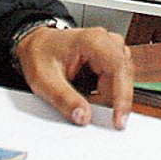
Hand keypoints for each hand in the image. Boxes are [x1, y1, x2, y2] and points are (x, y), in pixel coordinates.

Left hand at [16, 26, 133, 128]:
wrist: (37, 45)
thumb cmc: (40, 54)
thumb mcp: (44, 80)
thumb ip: (64, 99)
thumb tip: (83, 117)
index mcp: (92, 40)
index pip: (117, 67)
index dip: (121, 95)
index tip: (118, 119)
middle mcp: (107, 41)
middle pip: (123, 76)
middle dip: (112, 100)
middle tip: (94, 115)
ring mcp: (112, 49)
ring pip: (122, 80)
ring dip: (108, 96)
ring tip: (84, 99)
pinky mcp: (112, 59)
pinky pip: (118, 81)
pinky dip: (106, 94)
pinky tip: (90, 95)